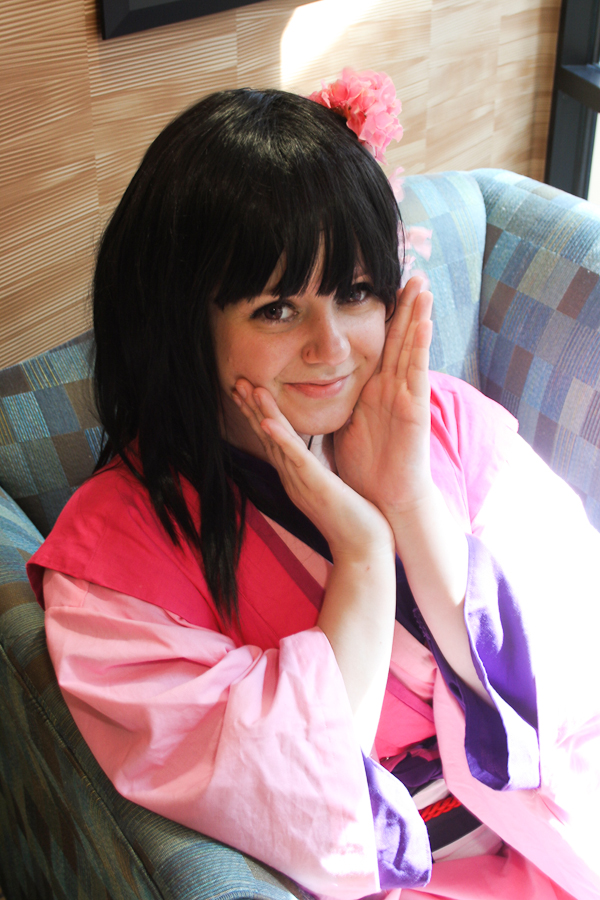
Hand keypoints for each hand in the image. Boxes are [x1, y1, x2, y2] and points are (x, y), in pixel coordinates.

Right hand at [232, 380, 393, 560]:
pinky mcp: (317, 486)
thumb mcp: (332, 487)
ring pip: (277, 441)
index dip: (259, 413)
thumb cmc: (354, 520)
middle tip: (235, 381)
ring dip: (261, 414)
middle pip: (267, 436)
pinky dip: (281, 438)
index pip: (274, 439)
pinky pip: (296, 458)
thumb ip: (319, 471)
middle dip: (250, 408)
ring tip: (247, 388)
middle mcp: (293, 478)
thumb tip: (316, 456)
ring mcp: (302, 482)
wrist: (364, 550)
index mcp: (297, 476)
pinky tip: (267, 421)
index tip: (248, 390)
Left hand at [333, 277, 433, 515]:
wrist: (385, 499)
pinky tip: (426, 323)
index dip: (386, 315)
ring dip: (419, 316)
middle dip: (407, 305)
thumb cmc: (366, 466)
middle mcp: (394, 388)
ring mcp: (407, 396)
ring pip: (413, 348)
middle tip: (414, 270)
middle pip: (401, 337)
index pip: (383, 343)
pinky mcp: (414, 411)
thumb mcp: (346, 422)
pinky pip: (418, 374)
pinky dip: (422, 348)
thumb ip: (338, 399)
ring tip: (423, 285)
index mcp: (376, 389)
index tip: (384, 284)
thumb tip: (315, 383)